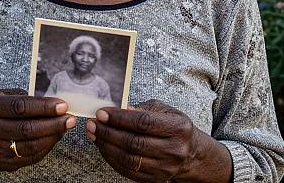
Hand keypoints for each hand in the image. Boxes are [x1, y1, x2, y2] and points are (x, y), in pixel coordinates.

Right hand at [0, 88, 75, 171]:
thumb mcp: (1, 95)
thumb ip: (23, 97)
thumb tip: (52, 103)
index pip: (21, 107)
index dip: (44, 107)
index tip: (62, 106)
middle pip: (27, 129)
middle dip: (53, 124)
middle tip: (70, 119)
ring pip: (30, 146)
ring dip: (52, 137)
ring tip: (64, 128)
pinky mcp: (1, 163)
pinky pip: (29, 158)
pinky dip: (45, 148)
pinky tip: (54, 138)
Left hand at [85, 99, 201, 181]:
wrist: (190, 152)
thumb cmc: (174, 126)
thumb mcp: (165, 110)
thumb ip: (145, 108)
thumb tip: (123, 110)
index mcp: (177, 128)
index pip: (143, 123)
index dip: (119, 118)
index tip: (102, 113)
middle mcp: (173, 150)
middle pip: (134, 142)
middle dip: (108, 132)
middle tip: (93, 124)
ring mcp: (165, 168)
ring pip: (129, 159)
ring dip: (107, 146)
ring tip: (94, 135)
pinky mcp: (156, 180)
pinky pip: (129, 172)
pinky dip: (112, 160)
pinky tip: (104, 148)